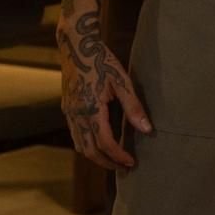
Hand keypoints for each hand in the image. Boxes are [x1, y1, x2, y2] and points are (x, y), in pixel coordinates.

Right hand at [58, 15, 151, 169]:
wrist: (76, 46)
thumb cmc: (102, 61)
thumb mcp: (122, 82)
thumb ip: (134, 107)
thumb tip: (148, 130)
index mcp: (90, 110)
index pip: (104, 143)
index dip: (118, 156)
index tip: (132, 163)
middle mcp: (76, 115)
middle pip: (89, 150)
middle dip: (106, 162)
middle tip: (124, 169)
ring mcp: (69, 113)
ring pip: (80, 145)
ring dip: (96, 157)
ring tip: (113, 161)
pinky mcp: (67, 109)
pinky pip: (75, 135)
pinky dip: (87, 145)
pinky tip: (100, 144)